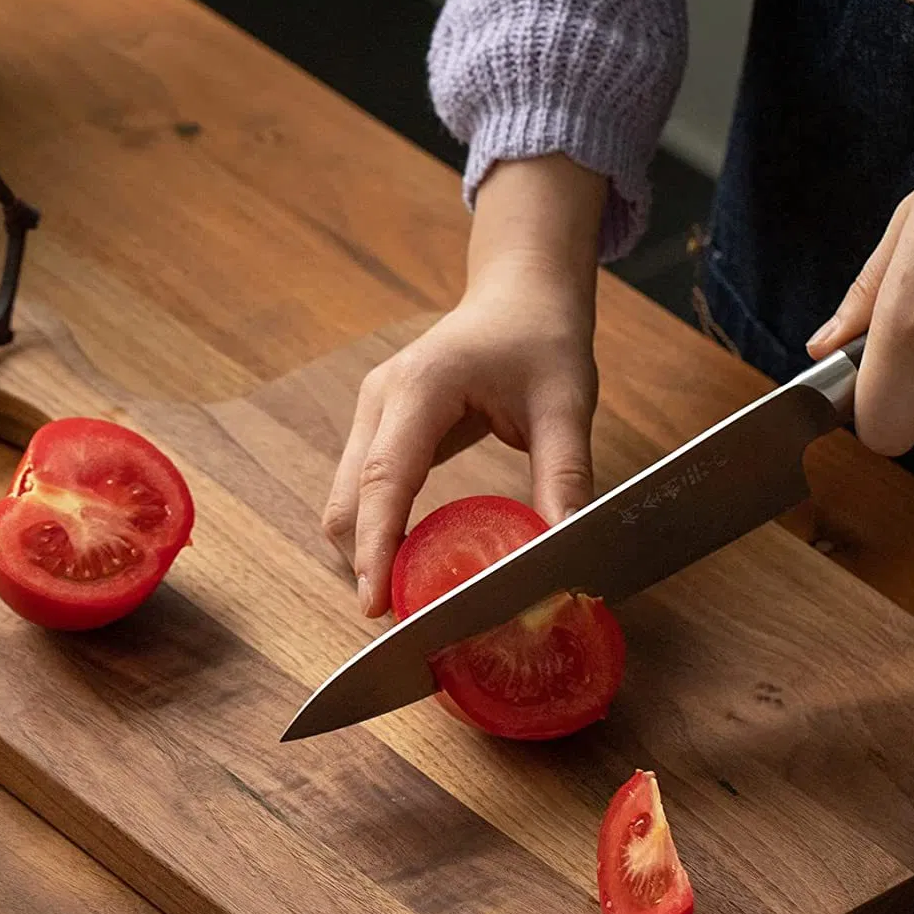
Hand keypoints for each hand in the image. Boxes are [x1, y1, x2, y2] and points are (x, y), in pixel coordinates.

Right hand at [323, 154, 605, 616]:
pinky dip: (378, 529)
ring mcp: (372, 411)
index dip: (376, 548)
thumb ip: (564, 477)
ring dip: (368, 549)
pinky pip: (364, 489)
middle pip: (349, 500)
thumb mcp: (566, 406)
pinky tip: (411, 561)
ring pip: (348, 499)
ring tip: (410, 598)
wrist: (520, 292)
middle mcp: (380, 399)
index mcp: (420, 389)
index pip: (385, 481)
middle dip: (365, 561)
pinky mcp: (379, 425)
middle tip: (404, 621)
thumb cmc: (544, 339)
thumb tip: (564, 551)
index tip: (374, 604)